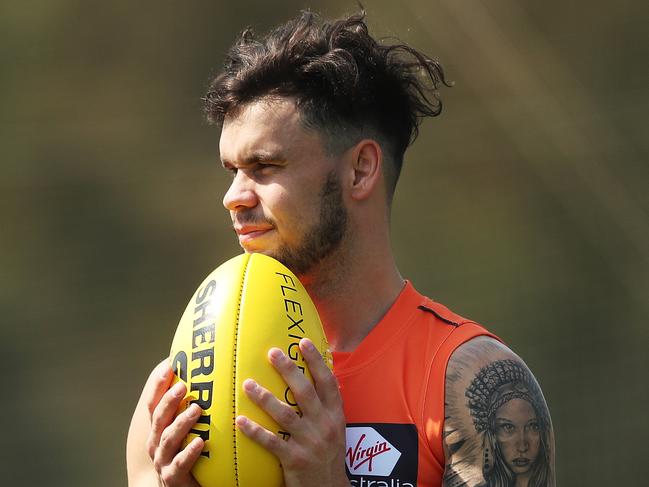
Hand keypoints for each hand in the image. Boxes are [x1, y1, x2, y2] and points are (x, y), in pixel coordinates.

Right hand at [145, 362, 203, 486]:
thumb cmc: (188, 454)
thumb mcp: (186, 429)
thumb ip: (191, 406)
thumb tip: (205, 374)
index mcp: (158, 429)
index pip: (153, 403)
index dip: (158, 384)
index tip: (168, 365)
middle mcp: (156, 443)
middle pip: (158, 418)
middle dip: (168, 400)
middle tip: (183, 385)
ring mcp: (162, 461)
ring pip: (168, 439)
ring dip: (181, 422)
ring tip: (197, 409)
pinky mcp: (172, 478)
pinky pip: (179, 465)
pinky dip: (189, 453)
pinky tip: (200, 442)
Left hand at [235, 338, 349, 486]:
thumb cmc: (328, 455)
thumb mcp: (336, 428)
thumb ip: (327, 405)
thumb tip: (321, 376)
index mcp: (336, 415)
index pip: (328, 383)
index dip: (316, 361)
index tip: (303, 342)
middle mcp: (325, 426)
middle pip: (305, 392)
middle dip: (289, 370)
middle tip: (272, 352)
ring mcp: (310, 443)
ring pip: (286, 415)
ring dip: (265, 398)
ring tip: (247, 384)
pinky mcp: (295, 460)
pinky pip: (272, 442)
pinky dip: (255, 431)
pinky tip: (240, 421)